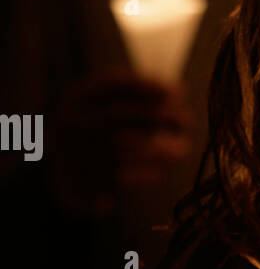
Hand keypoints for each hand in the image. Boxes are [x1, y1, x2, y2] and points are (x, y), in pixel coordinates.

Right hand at [50, 71, 195, 214]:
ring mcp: (78, 153)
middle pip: (123, 115)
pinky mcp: (87, 183)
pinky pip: (127, 177)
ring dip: (162, 148)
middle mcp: (73, 124)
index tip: (178, 90)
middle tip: (186, 120)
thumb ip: (131, 98)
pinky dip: (149, 172)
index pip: (112, 85)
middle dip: (160, 116)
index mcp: (75, 100)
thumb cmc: (94, 136)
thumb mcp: (99, 107)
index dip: (148, 86)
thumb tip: (177, 91)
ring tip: (183, 148)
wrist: (64, 178)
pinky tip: (162, 169)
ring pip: (128, 148)